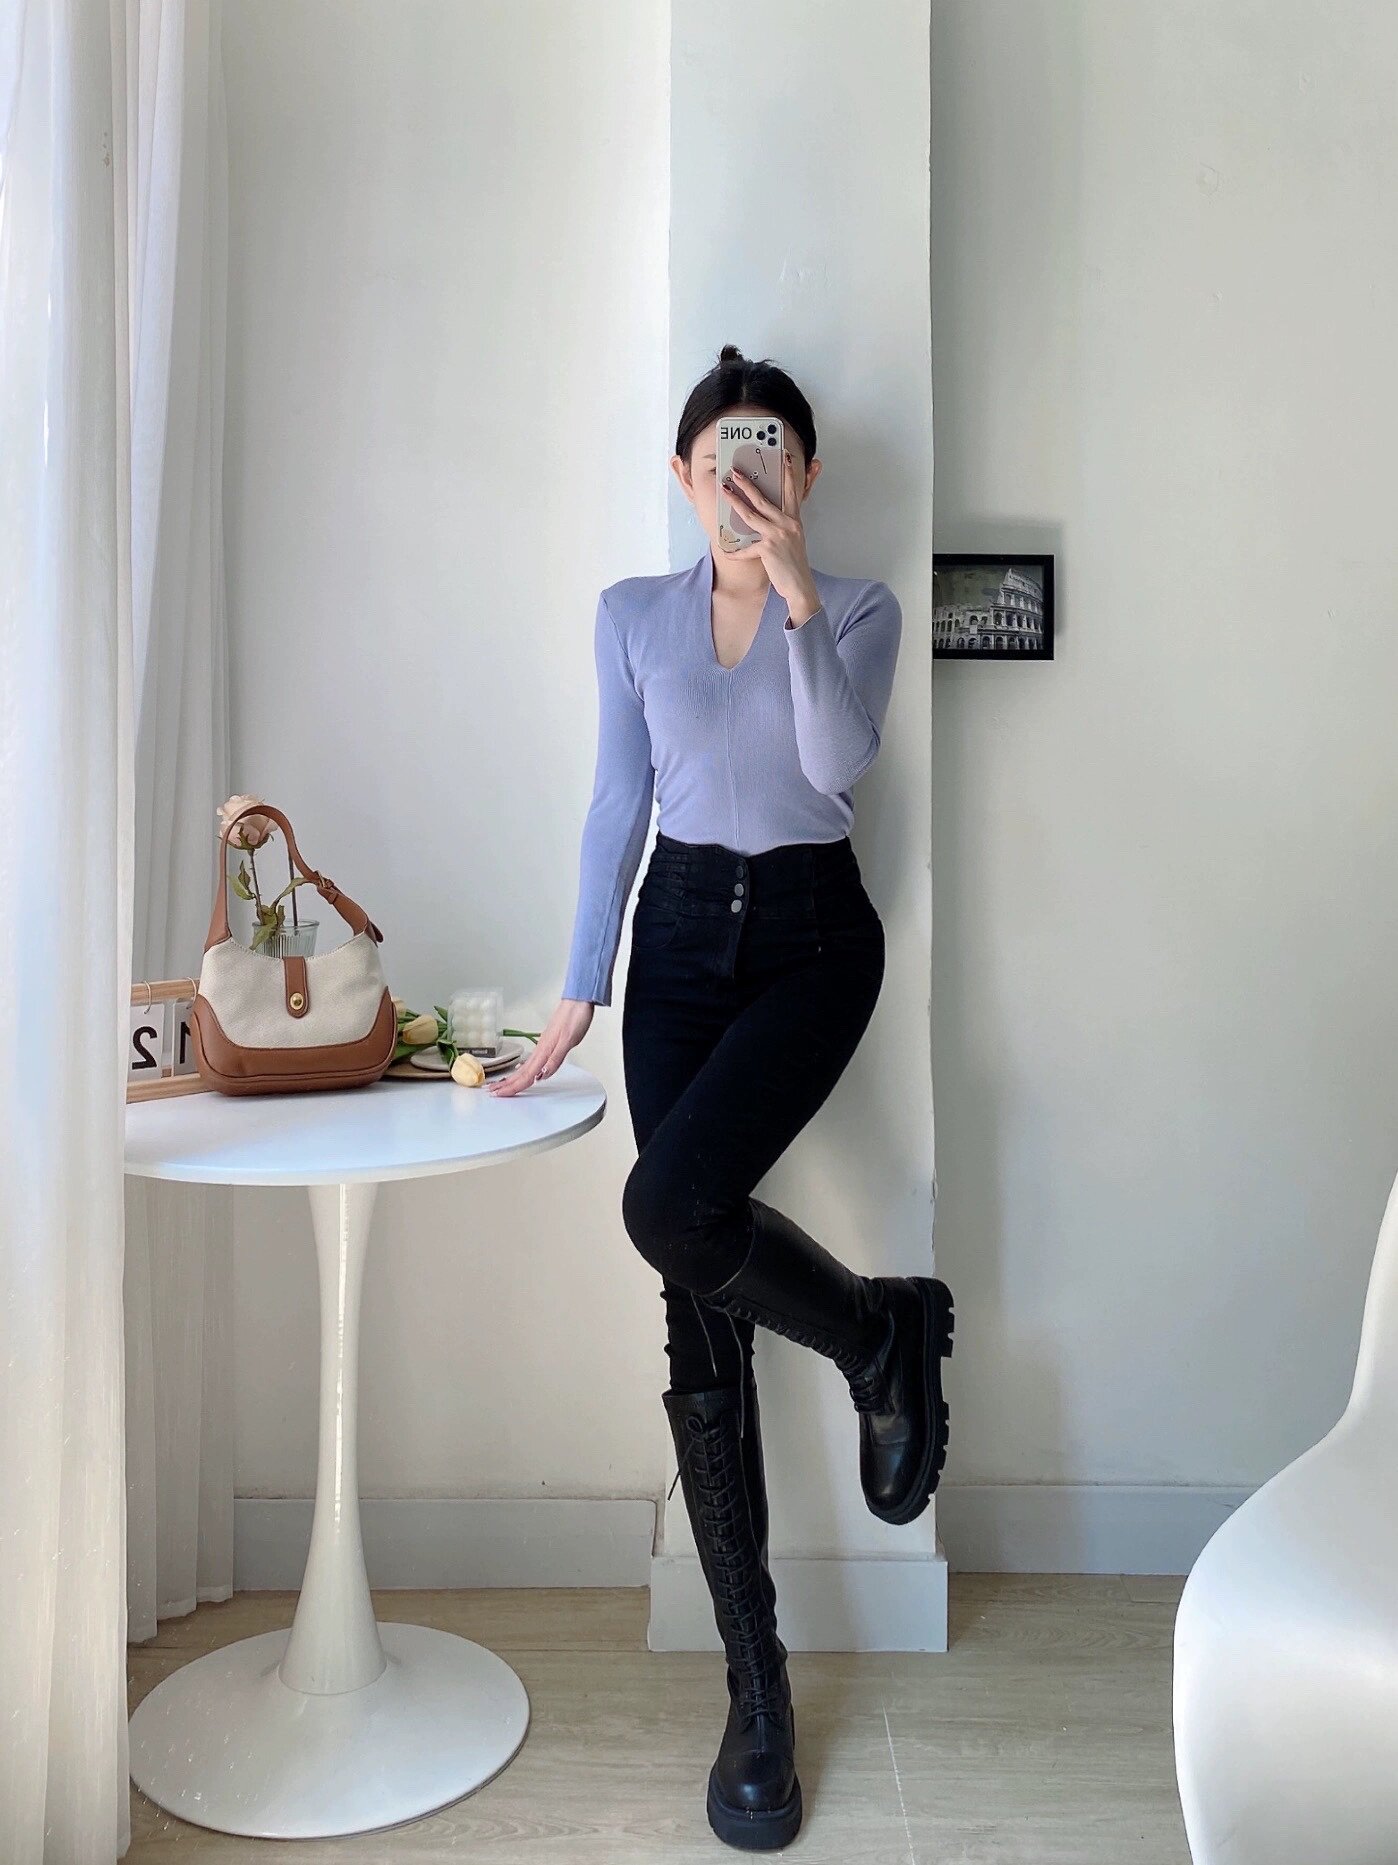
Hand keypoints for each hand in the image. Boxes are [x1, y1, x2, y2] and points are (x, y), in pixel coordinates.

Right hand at [488, 997, 593, 1095]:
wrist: (578, 1001)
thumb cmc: (575, 1017)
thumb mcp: (569, 1040)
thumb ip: (556, 1058)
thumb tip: (542, 1075)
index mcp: (544, 1050)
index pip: (527, 1074)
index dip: (514, 1086)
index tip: (501, 1095)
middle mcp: (541, 1049)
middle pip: (521, 1072)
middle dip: (506, 1084)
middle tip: (493, 1093)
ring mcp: (543, 1046)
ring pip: (525, 1067)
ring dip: (512, 1078)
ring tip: (501, 1085)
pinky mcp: (547, 1043)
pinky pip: (531, 1061)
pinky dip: (523, 1069)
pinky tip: (522, 1070)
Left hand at [722, 451, 820, 623]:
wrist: (800, 586)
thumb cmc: (794, 565)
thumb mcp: (793, 541)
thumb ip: (783, 527)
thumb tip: (767, 519)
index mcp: (794, 521)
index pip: (792, 492)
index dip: (788, 475)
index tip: (786, 458)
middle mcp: (787, 524)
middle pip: (763, 500)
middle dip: (748, 484)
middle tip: (736, 472)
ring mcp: (777, 535)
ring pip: (751, 515)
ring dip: (736, 501)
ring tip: (725, 490)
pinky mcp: (768, 549)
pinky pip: (746, 549)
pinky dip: (735, 553)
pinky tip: (726, 552)